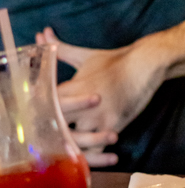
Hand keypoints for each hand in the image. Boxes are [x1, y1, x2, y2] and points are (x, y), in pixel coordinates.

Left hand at [36, 27, 164, 153]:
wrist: (145, 65)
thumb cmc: (115, 59)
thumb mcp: (85, 55)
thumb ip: (60, 48)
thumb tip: (43, 32)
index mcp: (75, 85)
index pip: (48, 103)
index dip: (40, 111)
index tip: (35, 118)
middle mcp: (84, 103)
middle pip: (58, 125)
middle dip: (51, 133)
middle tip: (47, 139)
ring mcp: (98, 117)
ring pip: (75, 141)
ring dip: (71, 147)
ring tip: (66, 151)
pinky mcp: (113, 125)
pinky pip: (96, 148)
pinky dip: (91, 155)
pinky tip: (87, 155)